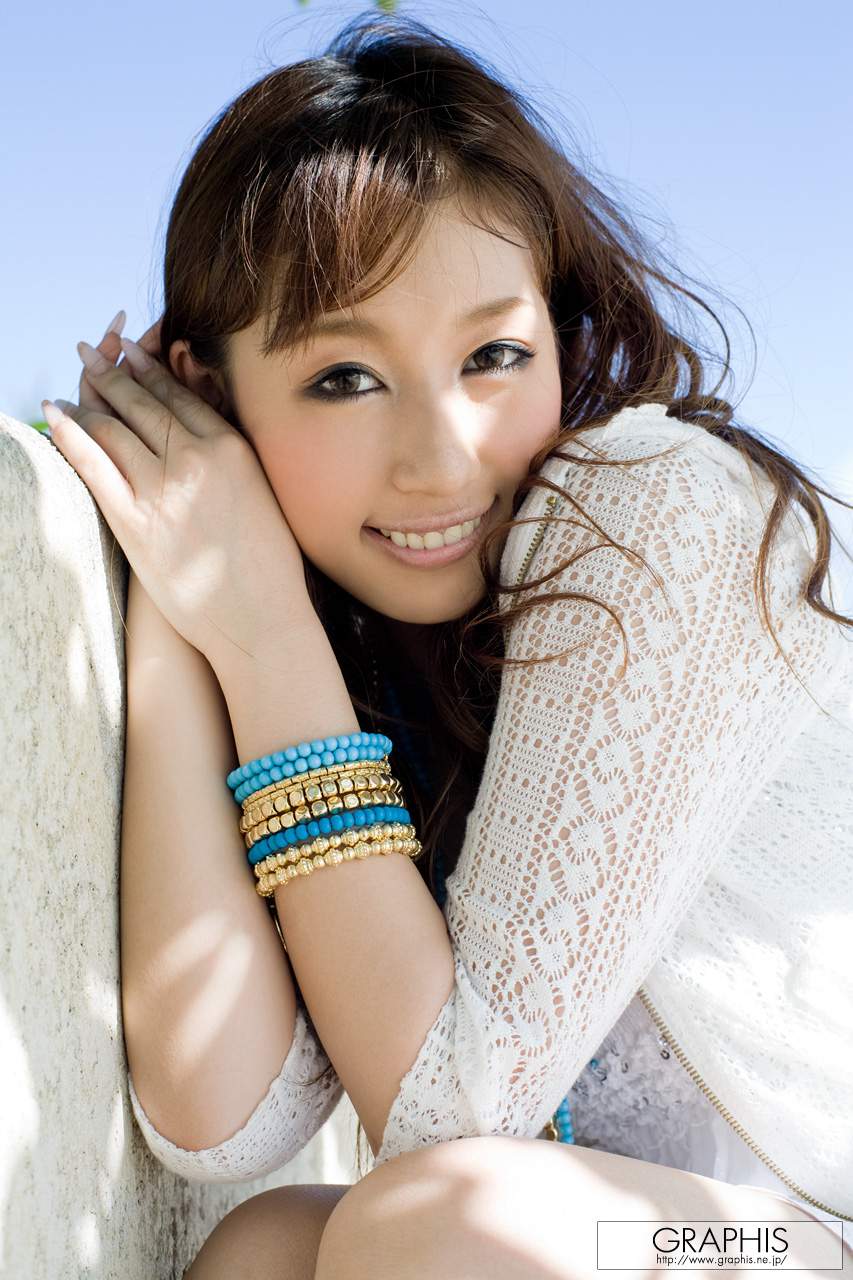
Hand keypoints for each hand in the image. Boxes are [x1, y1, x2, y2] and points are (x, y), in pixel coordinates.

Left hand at [43, 320, 314, 665]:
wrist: (261, 617)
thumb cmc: (269, 565)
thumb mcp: (263, 493)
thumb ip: (234, 457)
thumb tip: (211, 432)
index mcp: (231, 448)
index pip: (178, 394)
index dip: (148, 368)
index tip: (130, 351)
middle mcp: (195, 459)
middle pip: (141, 402)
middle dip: (111, 372)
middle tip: (91, 351)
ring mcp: (162, 488)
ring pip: (114, 427)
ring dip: (88, 398)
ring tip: (74, 383)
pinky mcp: (134, 521)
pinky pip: (93, 465)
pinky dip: (71, 434)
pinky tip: (56, 414)